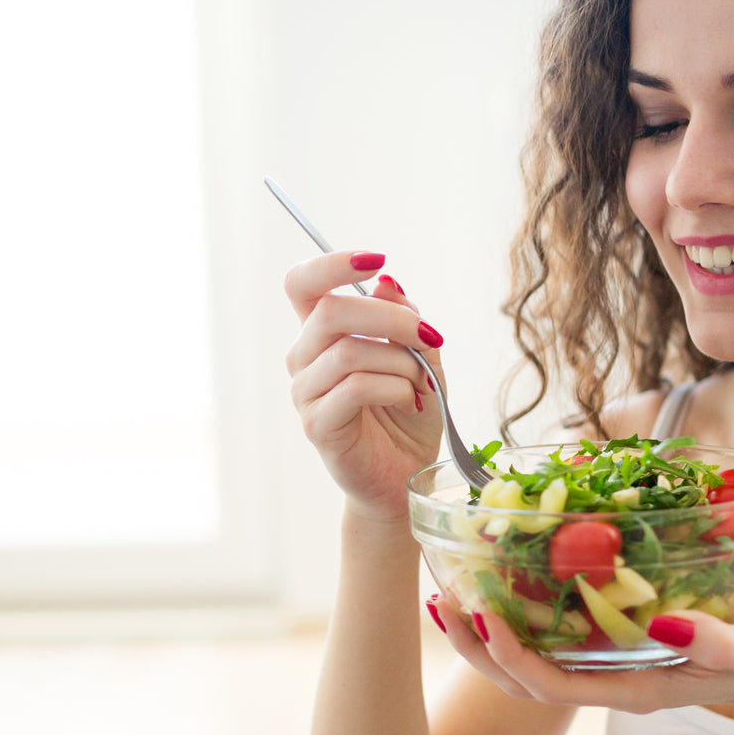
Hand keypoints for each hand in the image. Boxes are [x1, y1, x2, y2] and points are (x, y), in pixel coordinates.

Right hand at [284, 252, 443, 523]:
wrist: (406, 476)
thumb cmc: (408, 413)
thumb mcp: (421, 356)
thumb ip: (405, 320)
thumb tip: (388, 283)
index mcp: (322, 333)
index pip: (302, 283)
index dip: (333, 263)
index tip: (377, 258)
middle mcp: (304, 357)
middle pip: (330, 311)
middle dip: (391, 319)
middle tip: (430, 337)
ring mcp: (306, 392)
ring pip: (349, 352)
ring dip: (401, 362)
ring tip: (424, 382)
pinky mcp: (317, 424)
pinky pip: (356, 388)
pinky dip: (395, 388)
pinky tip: (413, 401)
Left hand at [431, 593, 733, 734]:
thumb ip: (716, 641)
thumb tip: (668, 622)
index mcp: (633, 688)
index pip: (553, 686)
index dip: (512, 656)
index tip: (484, 617)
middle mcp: (610, 682)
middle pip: (524, 680)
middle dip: (479, 647)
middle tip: (443, 599)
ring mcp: (610, 666)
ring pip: (532, 661)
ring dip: (488, 632)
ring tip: (451, 592)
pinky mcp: (615, 644)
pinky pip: (554, 638)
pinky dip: (520, 615)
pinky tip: (499, 583)